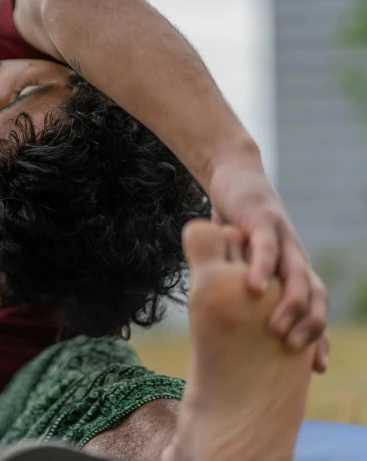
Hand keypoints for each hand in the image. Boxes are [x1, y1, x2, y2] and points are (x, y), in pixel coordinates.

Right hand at [209, 163, 328, 371]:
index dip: (318, 337)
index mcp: (291, 268)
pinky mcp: (262, 220)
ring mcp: (282, 237)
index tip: (314, 369)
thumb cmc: (236, 222)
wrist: (235, 177)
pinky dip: (262, 268)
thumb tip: (228, 323)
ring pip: (297, 275)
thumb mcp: (240, 260)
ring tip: (278, 330)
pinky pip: (266, 248)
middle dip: (311, 326)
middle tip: (294, 351)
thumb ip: (241, 286)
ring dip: (291, 304)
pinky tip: (253, 288)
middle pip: (315, 295)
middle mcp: (294, 255)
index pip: (314, 307)